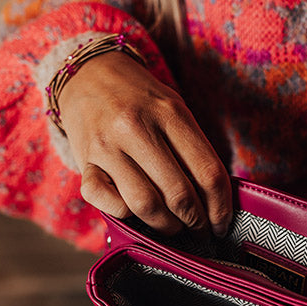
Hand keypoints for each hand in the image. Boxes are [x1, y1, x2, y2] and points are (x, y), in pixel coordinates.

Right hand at [59, 51, 232, 235]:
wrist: (88, 74)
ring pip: (145, 205)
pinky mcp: (84, 162)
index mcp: (170, 113)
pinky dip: (125, 216)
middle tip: (200, 230)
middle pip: (179, 194)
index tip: (222, 225)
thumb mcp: (174, 109)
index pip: (208, 172)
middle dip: (196, 222)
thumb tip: (215, 201)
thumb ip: (194, 148)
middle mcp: (137, 127)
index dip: (221, 208)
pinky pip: (108, 203)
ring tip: (174, 227)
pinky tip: (136, 213)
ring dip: (166, 226)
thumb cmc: (141, 99)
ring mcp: (107, 146)